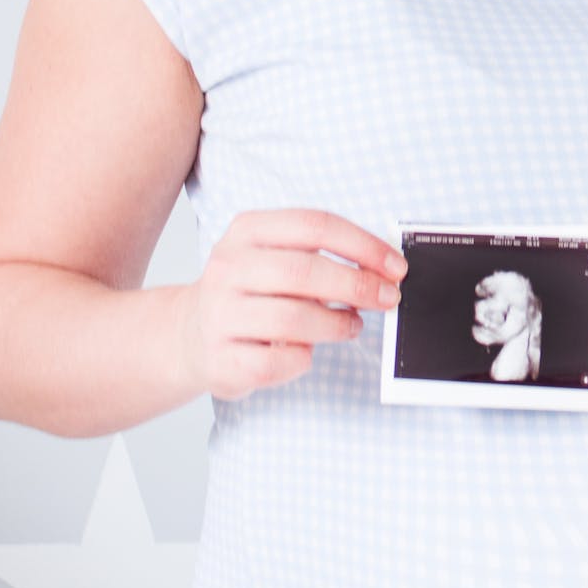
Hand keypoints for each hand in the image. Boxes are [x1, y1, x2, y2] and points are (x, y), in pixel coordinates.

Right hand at [182, 208, 406, 400]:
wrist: (191, 334)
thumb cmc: (250, 293)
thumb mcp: (277, 257)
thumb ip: (323, 257)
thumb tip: (384, 269)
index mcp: (247, 231)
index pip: (314, 226)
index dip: (363, 246)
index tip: (396, 267)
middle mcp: (228, 268)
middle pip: (304, 271)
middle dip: (357, 286)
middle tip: (388, 299)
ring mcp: (220, 314)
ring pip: (293, 319)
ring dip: (337, 325)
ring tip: (351, 325)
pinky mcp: (222, 359)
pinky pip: (279, 361)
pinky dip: (304, 358)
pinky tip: (306, 350)